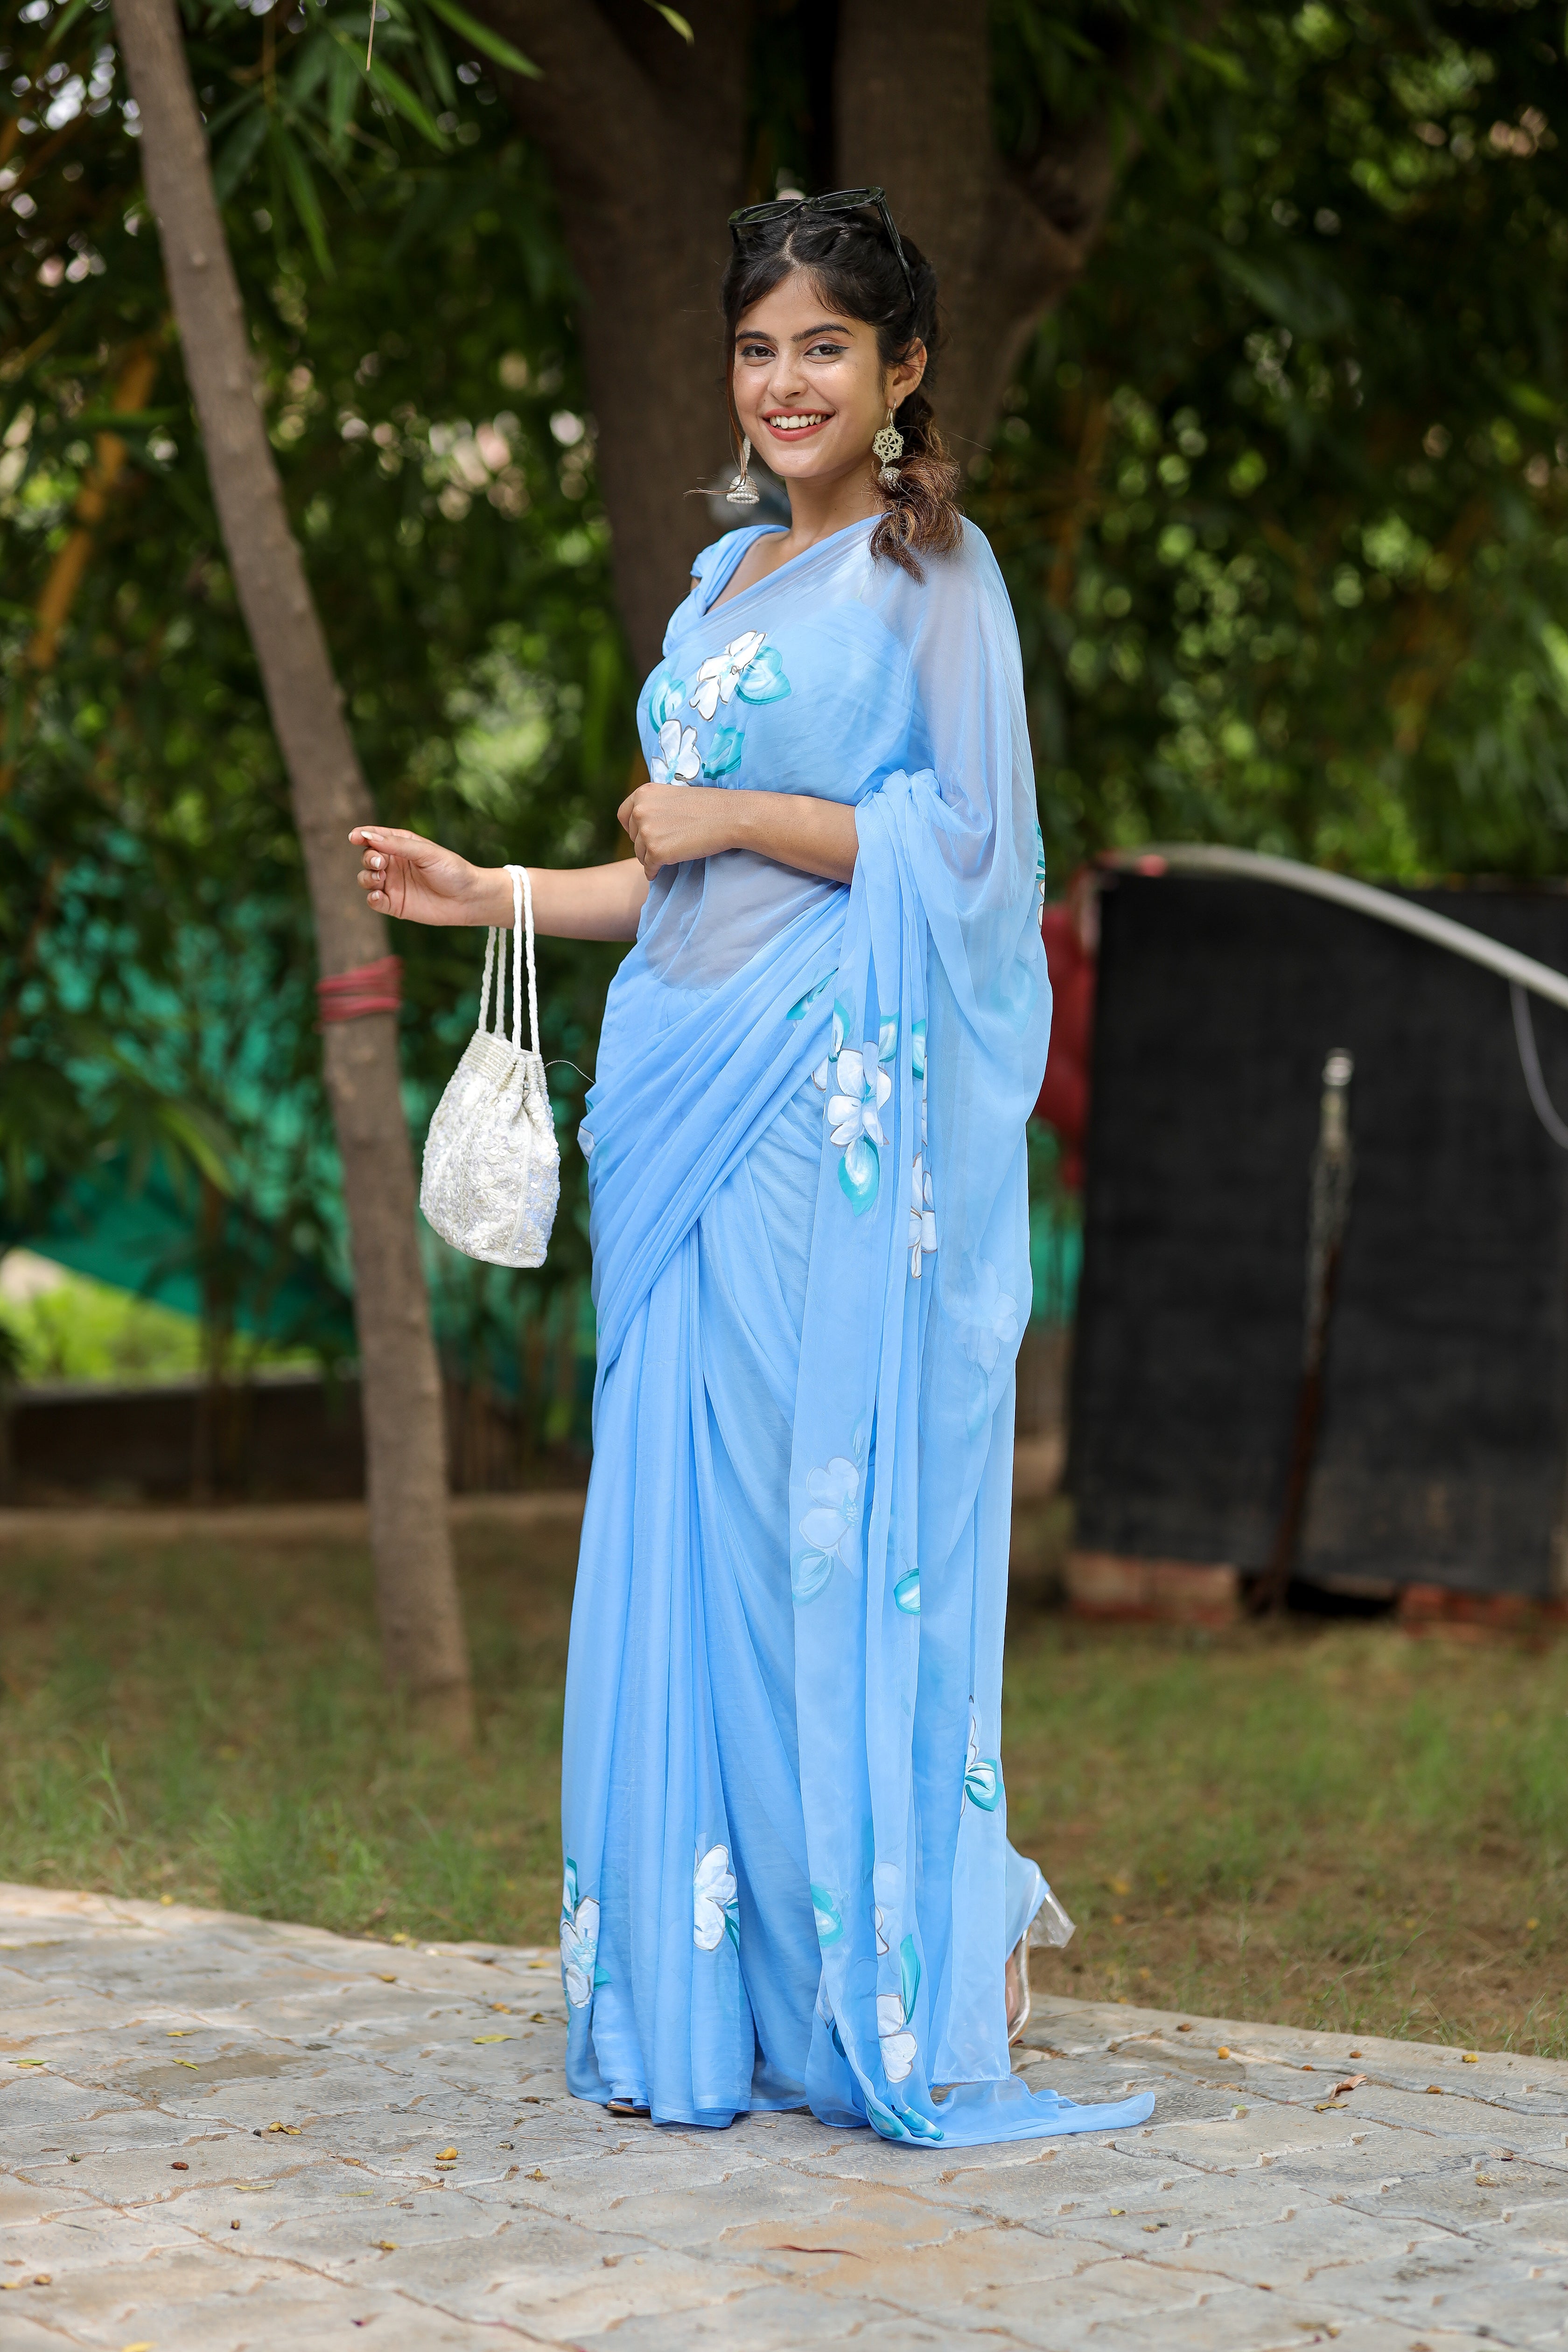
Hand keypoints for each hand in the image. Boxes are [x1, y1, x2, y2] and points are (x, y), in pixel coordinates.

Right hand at [350, 825, 501, 925]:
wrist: (469, 898)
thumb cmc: (452, 870)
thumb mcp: (426, 853)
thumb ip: (398, 845)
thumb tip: (369, 836)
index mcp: (402, 846)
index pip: (375, 838)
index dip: (362, 836)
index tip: (354, 837)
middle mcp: (395, 864)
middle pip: (368, 858)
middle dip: (369, 858)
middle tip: (381, 863)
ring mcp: (394, 885)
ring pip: (367, 879)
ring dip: (368, 877)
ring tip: (381, 878)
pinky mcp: (395, 905)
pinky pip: (375, 901)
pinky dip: (372, 898)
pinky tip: (378, 896)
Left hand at [616, 784, 737, 879]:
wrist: (728, 817)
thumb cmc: (708, 806)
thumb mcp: (674, 796)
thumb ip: (656, 806)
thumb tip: (645, 823)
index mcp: (644, 793)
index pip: (624, 815)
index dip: (632, 828)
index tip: (642, 835)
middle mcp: (640, 810)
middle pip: (633, 837)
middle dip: (645, 844)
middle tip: (664, 846)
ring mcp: (647, 832)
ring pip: (640, 854)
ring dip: (651, 858)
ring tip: (670, 856)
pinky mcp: (656, 852)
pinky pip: (648, 869)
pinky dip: (654, 872)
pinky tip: (661, 872)